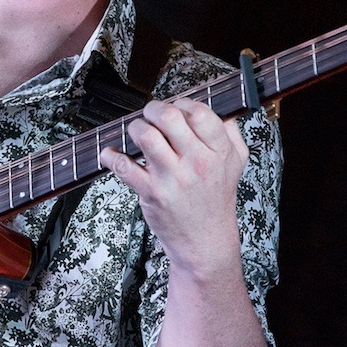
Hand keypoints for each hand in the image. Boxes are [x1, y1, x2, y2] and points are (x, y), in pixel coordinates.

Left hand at [99, 98, 248, 273]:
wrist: (206, 242)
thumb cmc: (216, 200)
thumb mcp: (236, 164)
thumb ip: (230, 133)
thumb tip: (220, 108)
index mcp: (219, 152)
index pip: (200, 113)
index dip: (183, 104)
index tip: (176, 109)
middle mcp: (198, 163)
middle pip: (170, 117)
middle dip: (153, 109)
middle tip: (150, 116)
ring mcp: (174, 179)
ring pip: (146, 136)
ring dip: (136, 128)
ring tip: (138, 134)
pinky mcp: (152, 193)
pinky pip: (124, 166)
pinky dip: (111, 156)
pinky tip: (112, 153)